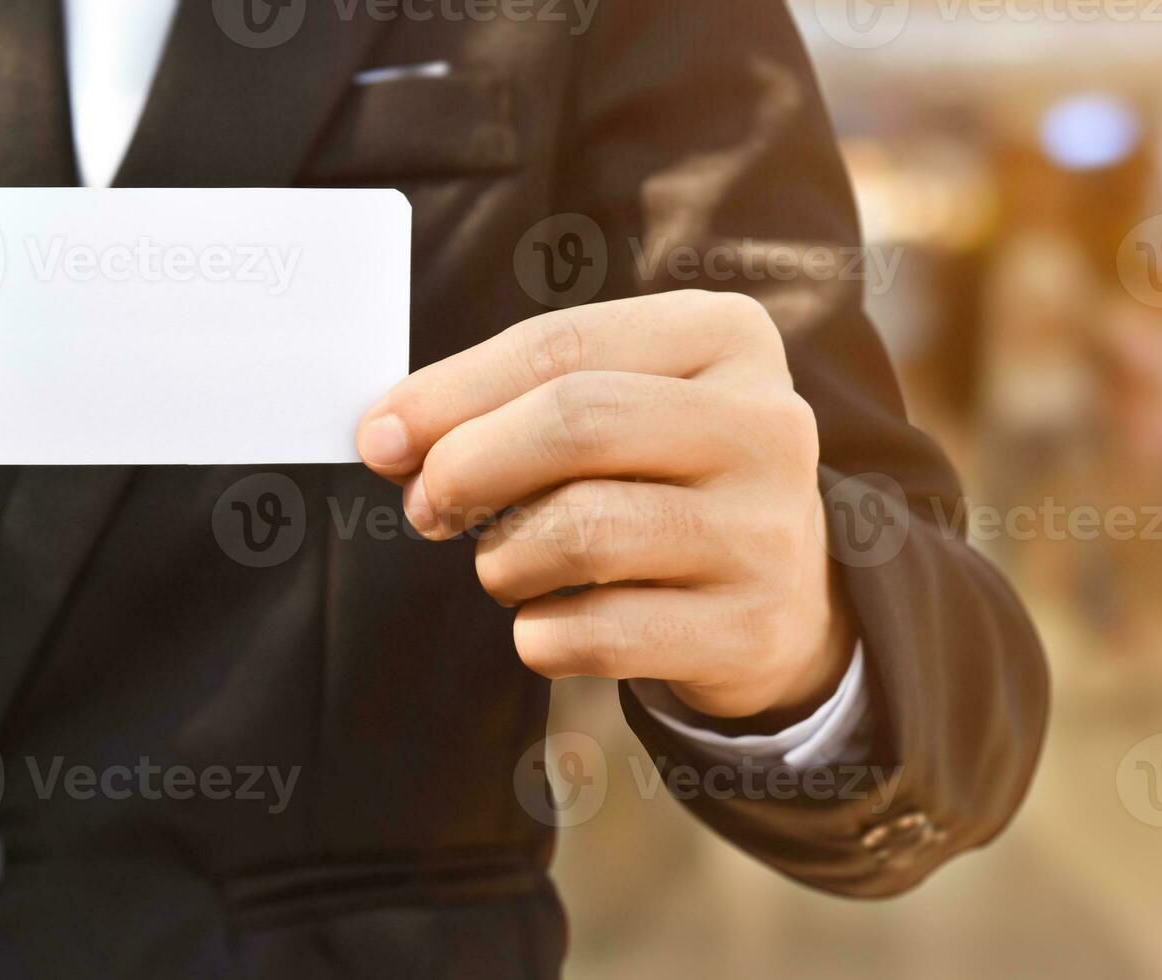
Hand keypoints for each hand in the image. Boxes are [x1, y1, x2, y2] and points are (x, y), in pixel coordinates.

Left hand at [355, 290, 854, 720]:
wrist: (782, 603)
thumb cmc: (665, 482)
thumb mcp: (620, 407)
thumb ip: (513, 400)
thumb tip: (388, 435)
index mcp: (727, 337)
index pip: (561, 347)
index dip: (449, 393)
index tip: (379, 436)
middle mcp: (766, 424)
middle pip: (573, 423)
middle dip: (467, 468)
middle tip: (427, 507)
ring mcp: (767, 531)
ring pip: (579, 533)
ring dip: (503, 560)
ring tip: (511, 566)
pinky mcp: (748, 629)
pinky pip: (594, 634)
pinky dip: (540, 636)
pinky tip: (558, 622)